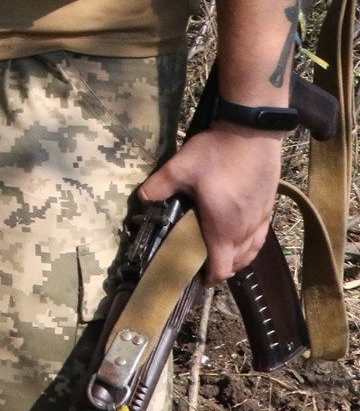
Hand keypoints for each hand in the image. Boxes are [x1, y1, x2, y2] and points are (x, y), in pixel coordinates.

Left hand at [137, 123, 283, 282]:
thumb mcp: (180, 167)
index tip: (196, 278)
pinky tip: (240, 236)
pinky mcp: (269, 207)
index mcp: (223, 226)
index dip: (209, 277)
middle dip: (221, 268)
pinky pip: (260, 236)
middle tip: (201, 263)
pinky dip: (249, 244)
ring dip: (237, 258)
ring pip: (252, 251)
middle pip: (238, 263)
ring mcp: (260, 219)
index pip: (221, 266)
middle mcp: (245, 229)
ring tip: (220, 254)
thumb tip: (141, 199)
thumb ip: (159, 186)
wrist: (253, 132)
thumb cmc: (217, 152)